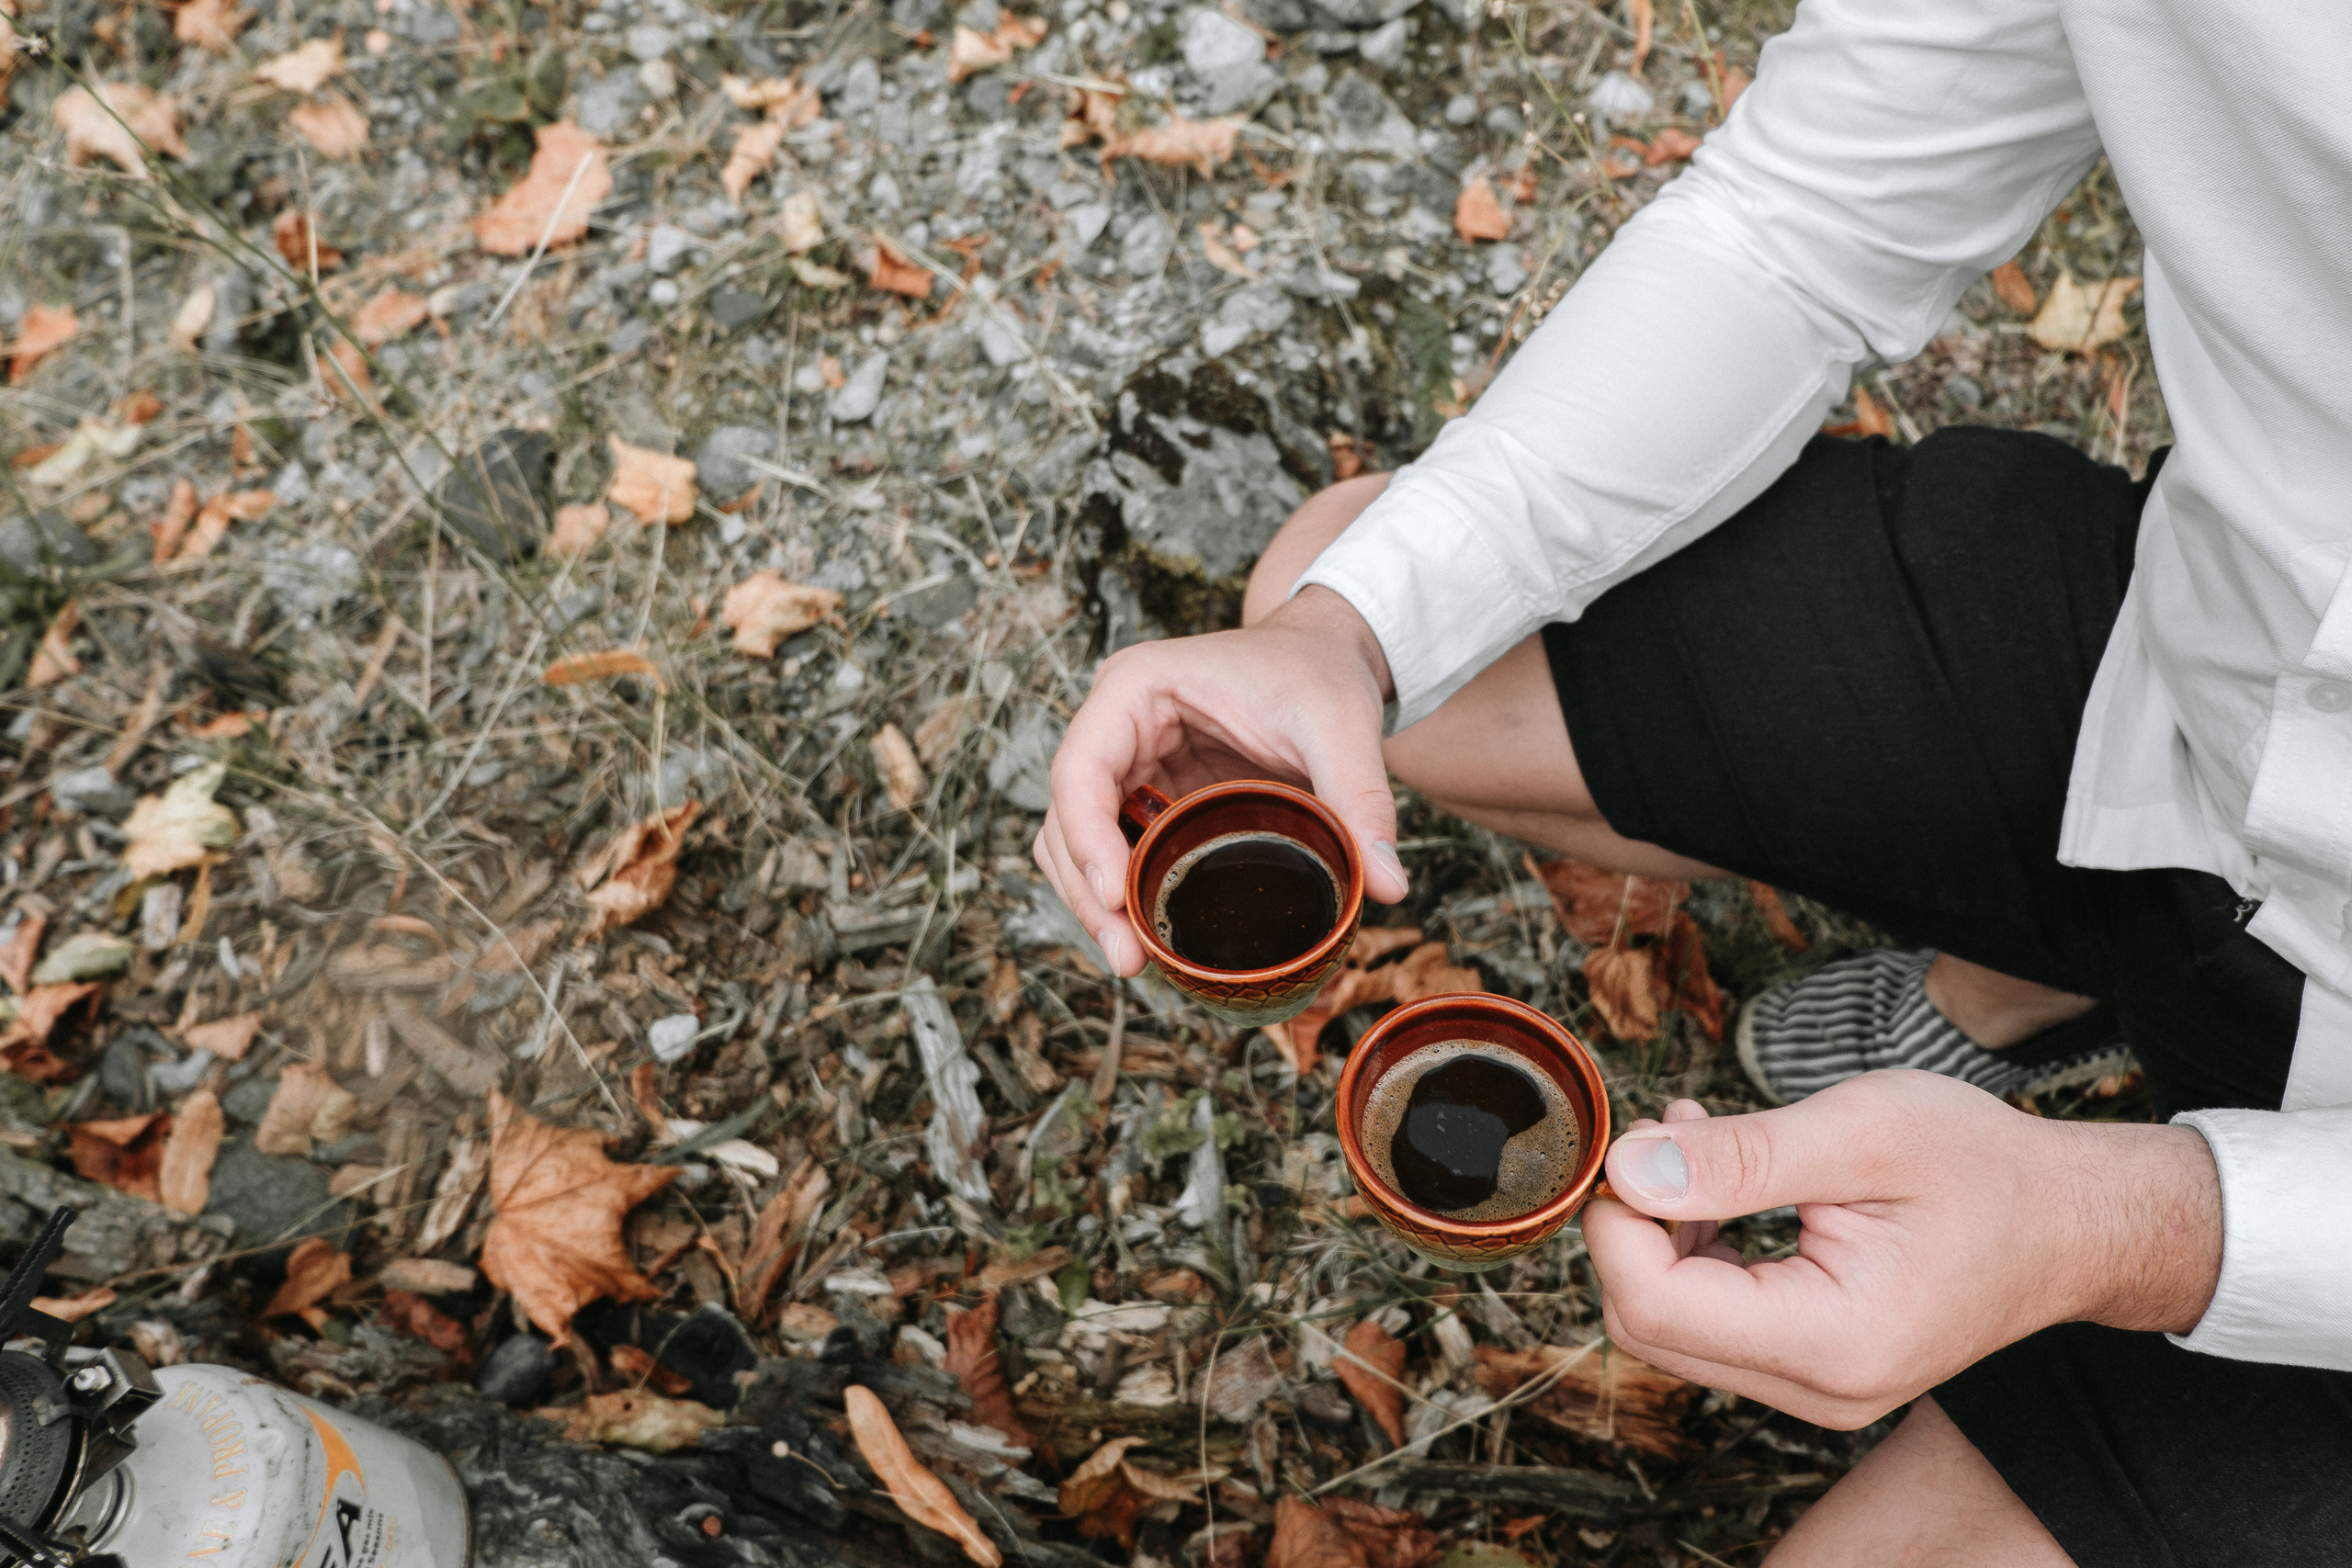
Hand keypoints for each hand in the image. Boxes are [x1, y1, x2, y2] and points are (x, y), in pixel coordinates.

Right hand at [1034, 586, 1409, 975]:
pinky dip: (1122, 893)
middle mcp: (1116, 724)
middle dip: (1088, 891)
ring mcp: (1126, 762)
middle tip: (1128, 959)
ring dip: (1095, 903)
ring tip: (1133, 961)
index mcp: (1137, 688)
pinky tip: (1150, 935)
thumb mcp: (1342, 726)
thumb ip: (1362, 799)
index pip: (1080, 769)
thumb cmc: (1319, 672)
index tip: (1115, 901)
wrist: (1324, 655)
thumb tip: (1387, 886)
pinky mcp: (1149, 795)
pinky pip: (1114, 849)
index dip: (1086, 838)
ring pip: (1077, 842)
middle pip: (1067, 817)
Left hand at [1583, 1070, 2221, 1428]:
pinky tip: (1719, 1175)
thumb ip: (1741, 1157)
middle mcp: (1819, 1390)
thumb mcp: (1862, 1133)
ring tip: (1697, 1137)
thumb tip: (1627, 1167)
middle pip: (1650, 1325)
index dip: (1618, 1223)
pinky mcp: (1812, 1366)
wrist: (2071, 1222)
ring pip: (1672, 1323)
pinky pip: (1713, 1317)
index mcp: (1833, 1342)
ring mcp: (1815, 1388)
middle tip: (1667, 1131)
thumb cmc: (1984, 1168)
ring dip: (1662, 1230)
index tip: (1639, 1141)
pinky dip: (1694, 1245)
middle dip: (1634, 1226)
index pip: (1653, 1306)